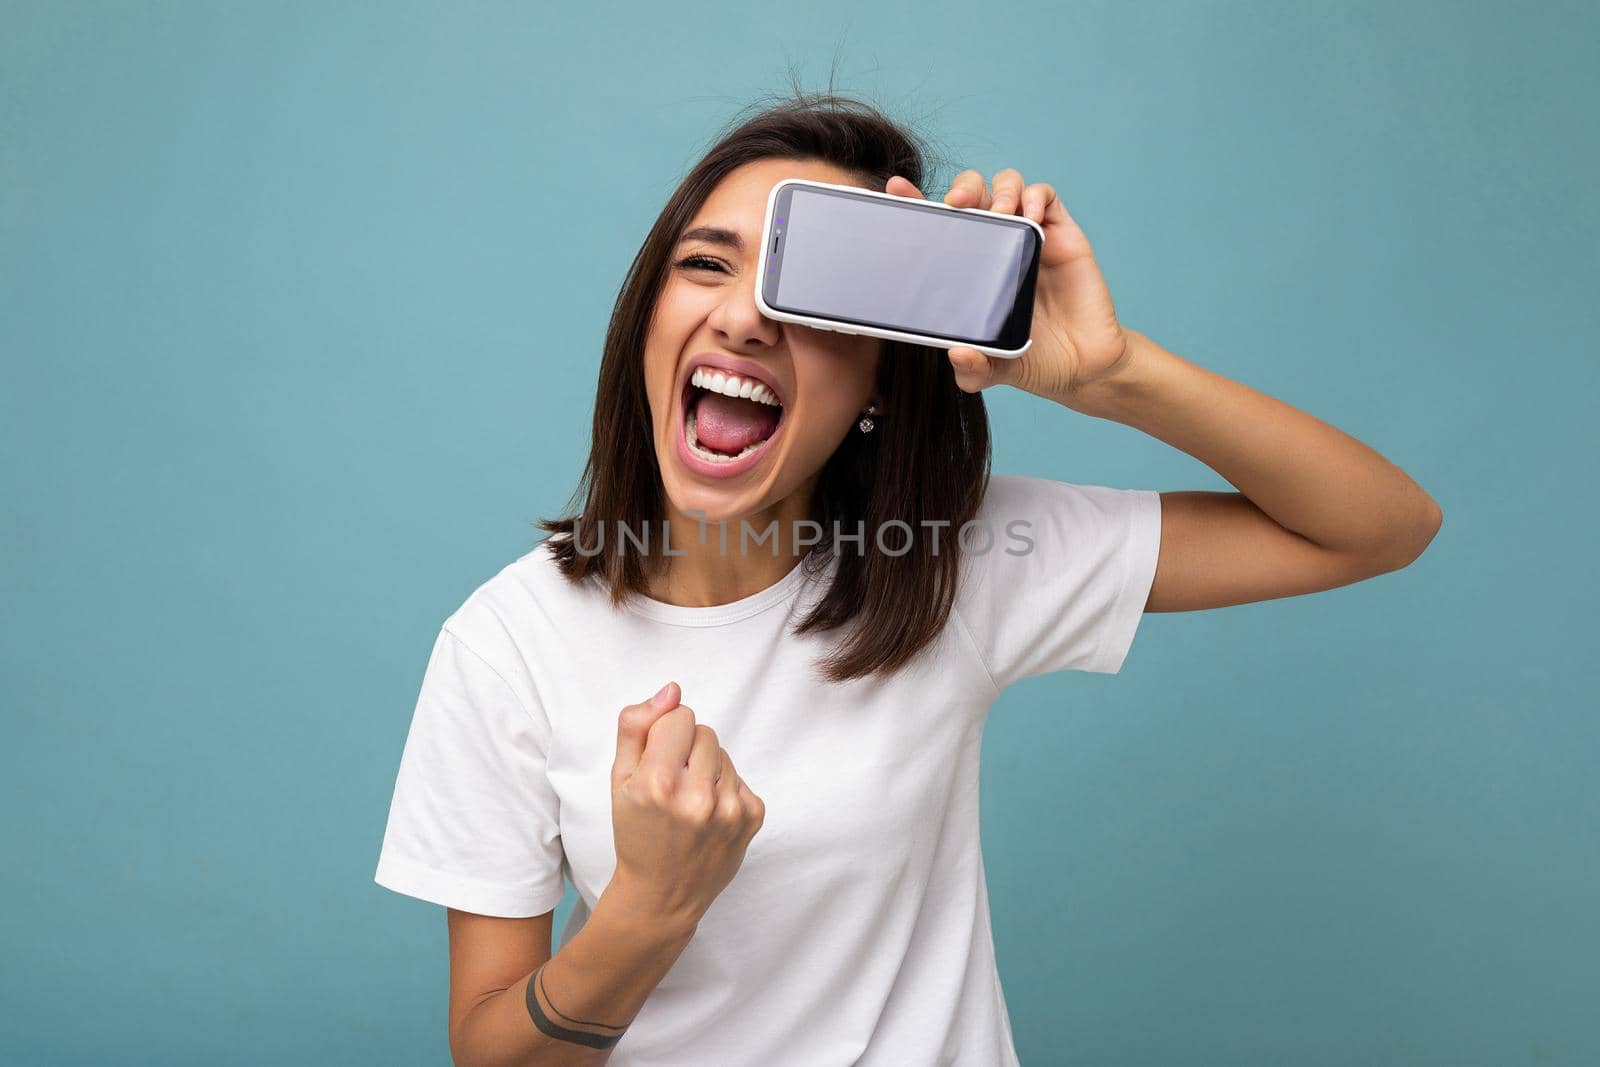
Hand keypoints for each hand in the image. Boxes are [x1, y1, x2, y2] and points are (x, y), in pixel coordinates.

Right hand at [608, 682, 765, 930]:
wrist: (662, 895)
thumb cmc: (636, 834)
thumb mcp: (618, 779)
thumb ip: (636, 725)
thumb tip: (672, 691)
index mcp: (657, 784)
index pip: (679, 715)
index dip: (665, 734)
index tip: (657, 761)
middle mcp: (697, 797)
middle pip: (704, 731)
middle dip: (686, 750)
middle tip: (671, 785)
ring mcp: (730, 810)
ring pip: (723, 753)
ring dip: (706, 769)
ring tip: (688, 802)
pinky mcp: (752, 817)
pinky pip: (740, 776)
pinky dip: (724, 789)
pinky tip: (707, 815)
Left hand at [886, 169, 1132, 402]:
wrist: (1083, 365)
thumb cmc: (1034, 359)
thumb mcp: (995, 370)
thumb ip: (974, 370)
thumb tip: (956, 354)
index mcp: (970, 268)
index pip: (939, 227)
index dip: (916, 203)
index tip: (896, 191)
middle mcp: (996, 244)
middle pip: (972, 193)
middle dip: (962, 188)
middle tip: (957, 205)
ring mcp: (1028, 236)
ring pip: (1006, 185)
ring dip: (999, 189)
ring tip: (1001, 212)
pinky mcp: (1061, 233)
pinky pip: (1045, 196)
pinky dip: (1035, 195)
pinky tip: (1031, 215)